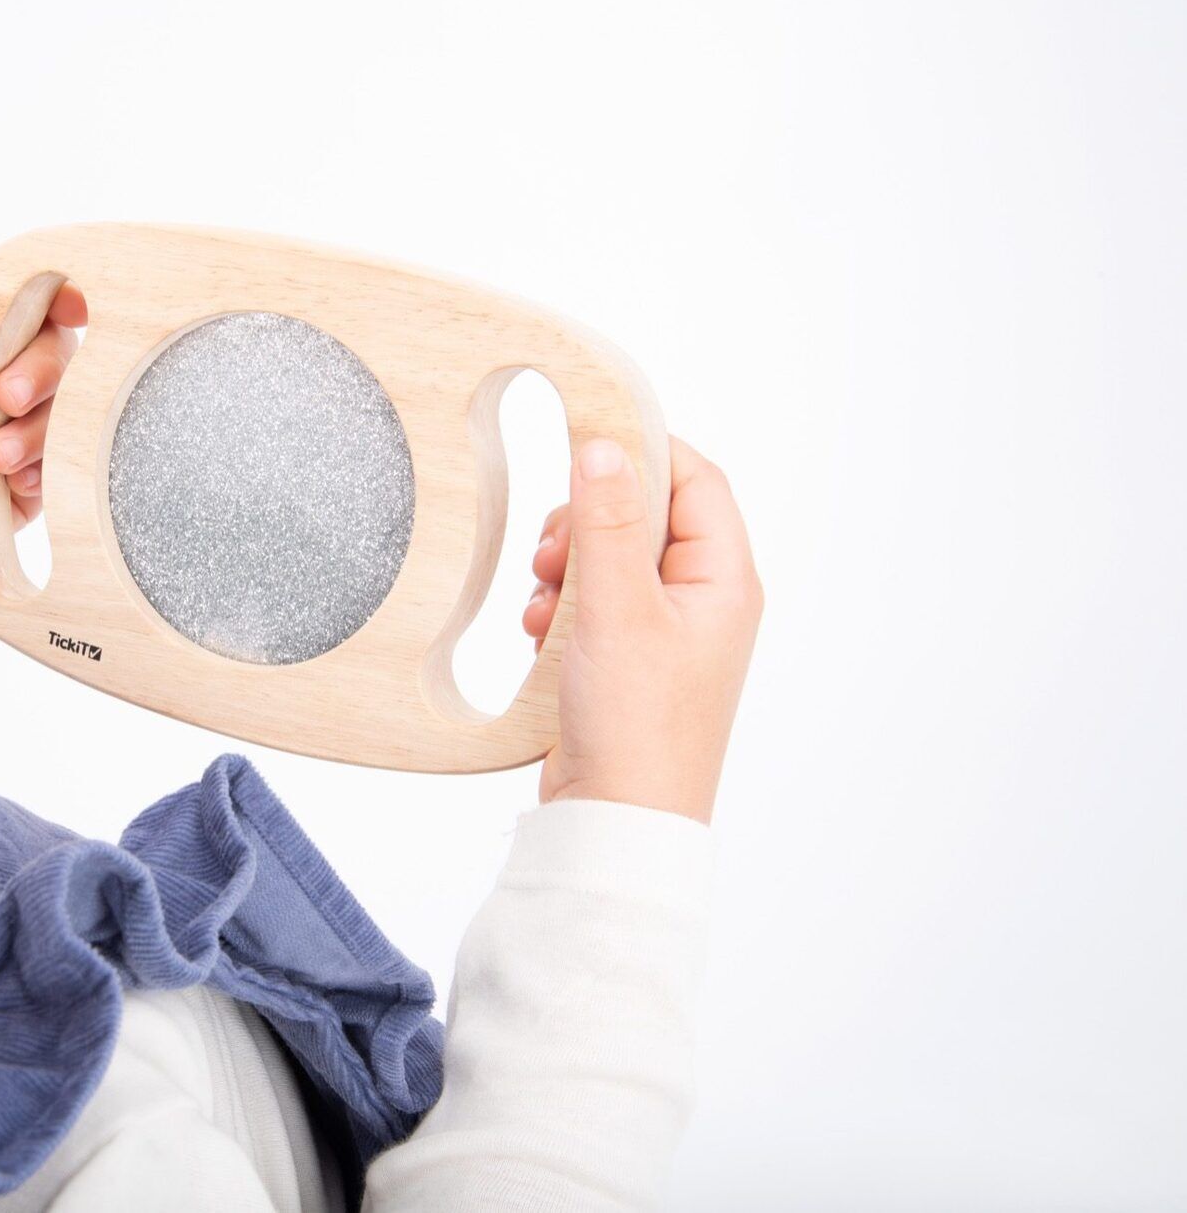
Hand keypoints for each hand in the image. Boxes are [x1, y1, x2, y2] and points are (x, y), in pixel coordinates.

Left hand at [0, 284, 87, 621]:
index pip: (10, 302)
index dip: (47, 294)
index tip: (69, 305)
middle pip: (51, 350)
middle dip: (40, 369)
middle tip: (7, 399)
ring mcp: (9, 431)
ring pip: (62, 408)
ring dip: (37, 429)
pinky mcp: (26, 479)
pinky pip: (61, 462)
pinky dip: (44, 469)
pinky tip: (10, 486)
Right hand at [521, 436, 761, 821]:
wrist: (616, 819)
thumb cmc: (637, 726)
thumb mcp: (617, 610)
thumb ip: (608, 523)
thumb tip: (604, 446)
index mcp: (723, 580)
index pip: (695, 480)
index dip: (643, 455)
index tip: (583, 448)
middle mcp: (702, 600)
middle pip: (644, 515)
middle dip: (588, 523)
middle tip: (554, 553)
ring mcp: (665, 630)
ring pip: (610, 557)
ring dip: (568, 567)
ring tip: (545, 604)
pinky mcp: (628, 658)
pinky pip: (592, 601)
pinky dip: (561, 606)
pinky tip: (541, 633)